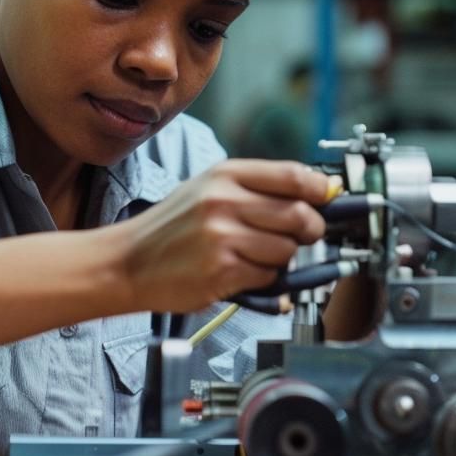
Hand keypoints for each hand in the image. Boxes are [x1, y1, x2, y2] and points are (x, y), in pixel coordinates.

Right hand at [105, 160, 333, 312]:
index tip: (329, 199)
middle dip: (310, 231)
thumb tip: (319, 190)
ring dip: (281, 259)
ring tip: (254, 257)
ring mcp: (222, 236)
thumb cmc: (169, 229)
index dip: (321, 190)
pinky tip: (239, 273)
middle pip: (300, 215)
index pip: (294, 176)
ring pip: (287, 250)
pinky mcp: (221, 271)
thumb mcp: (207, 190)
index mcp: (225, 175)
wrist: (125, 262)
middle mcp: (224, 201)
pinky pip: (268, 277)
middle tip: (299, 237)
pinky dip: (263, 280)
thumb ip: (258, 189)